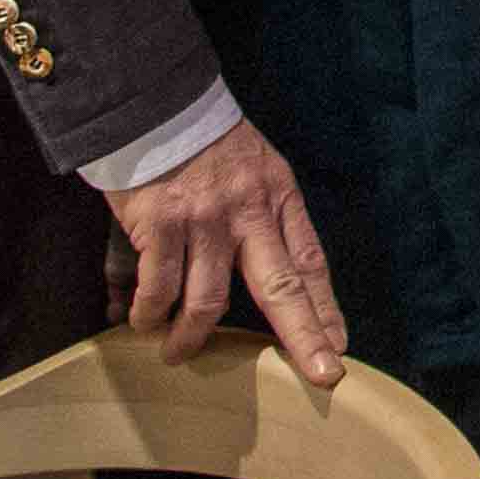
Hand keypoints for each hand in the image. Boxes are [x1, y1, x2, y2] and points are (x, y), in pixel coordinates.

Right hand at [106, 122, 347, 385]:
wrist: (154, 103)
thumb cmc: (205, 141)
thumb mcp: (256, 167)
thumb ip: (264, 215)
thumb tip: (269, 272)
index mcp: (278, 196)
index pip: (310, 261)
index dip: (325, 307)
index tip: (338, 346)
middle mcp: (248, 212)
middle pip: (282, 286)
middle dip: (304, 335)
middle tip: (320, 375)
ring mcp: (204, 219)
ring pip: (208, 301)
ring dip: (191, 337)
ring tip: (177, 353)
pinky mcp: (160, 224)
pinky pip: (158, 287)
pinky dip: (149, 313)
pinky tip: (141, 322)